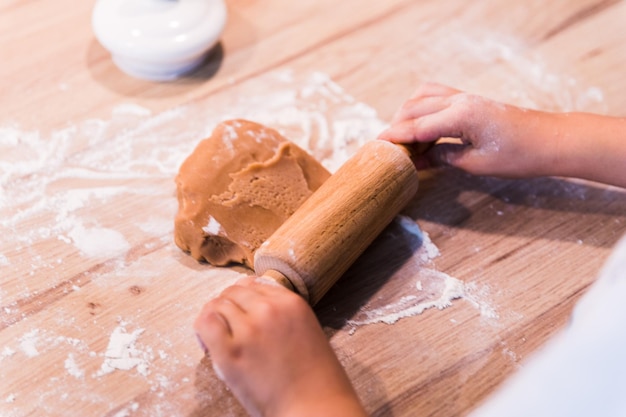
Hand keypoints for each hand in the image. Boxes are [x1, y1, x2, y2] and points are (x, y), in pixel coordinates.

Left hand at [194, 276, 366, 416]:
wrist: (316, 407)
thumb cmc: (315, 378)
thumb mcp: (306, 330)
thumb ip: (282, 313)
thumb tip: (251, 302)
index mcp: (291, 302)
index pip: (254, 285)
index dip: (243, 299)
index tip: (241, 313)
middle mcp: (269, 309)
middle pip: (234, 292)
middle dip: (228, 307)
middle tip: (227, 327)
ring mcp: (249, 329)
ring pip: (217, 305)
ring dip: (214, 318)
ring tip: (217, 338)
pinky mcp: (231, 352)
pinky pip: (206, 324)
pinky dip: (202, 330)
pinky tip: (208, 345)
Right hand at [378, 82, 559, 177]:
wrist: (551, 140)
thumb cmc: (520, 155)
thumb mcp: (477, 164)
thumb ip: (443, 158)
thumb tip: (419, 161)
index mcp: (460, 116)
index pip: (416, 126)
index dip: (393, 137)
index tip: (374, 146)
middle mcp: (460, 101)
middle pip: (414, 108)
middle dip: (396, 126)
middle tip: (387, 149)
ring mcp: (465, 97)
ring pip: (423, 97)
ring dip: (408, 114)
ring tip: (403, 138)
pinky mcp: (471, 101)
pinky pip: (437, 97)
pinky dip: (422, 109)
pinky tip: (422, 128)